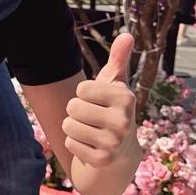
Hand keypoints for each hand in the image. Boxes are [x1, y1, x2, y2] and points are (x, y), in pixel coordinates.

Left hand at [62, 33, 138, 171]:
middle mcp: (123, 122)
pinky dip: (75, 144)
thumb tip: (127, 34)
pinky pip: (69, 144)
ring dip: (74, 127)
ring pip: (68, 126)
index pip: (82, 89)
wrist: (122, 150)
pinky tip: (91, 145)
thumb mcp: (116, 84)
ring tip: (91, 130)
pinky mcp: (102, 160)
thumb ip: (118, 59)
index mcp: (125, 98)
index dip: (84, 94)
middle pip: (72, 107)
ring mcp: (113, 143)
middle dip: (76, 110)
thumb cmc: (113, 109)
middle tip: (92, 117)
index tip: (97, 100)